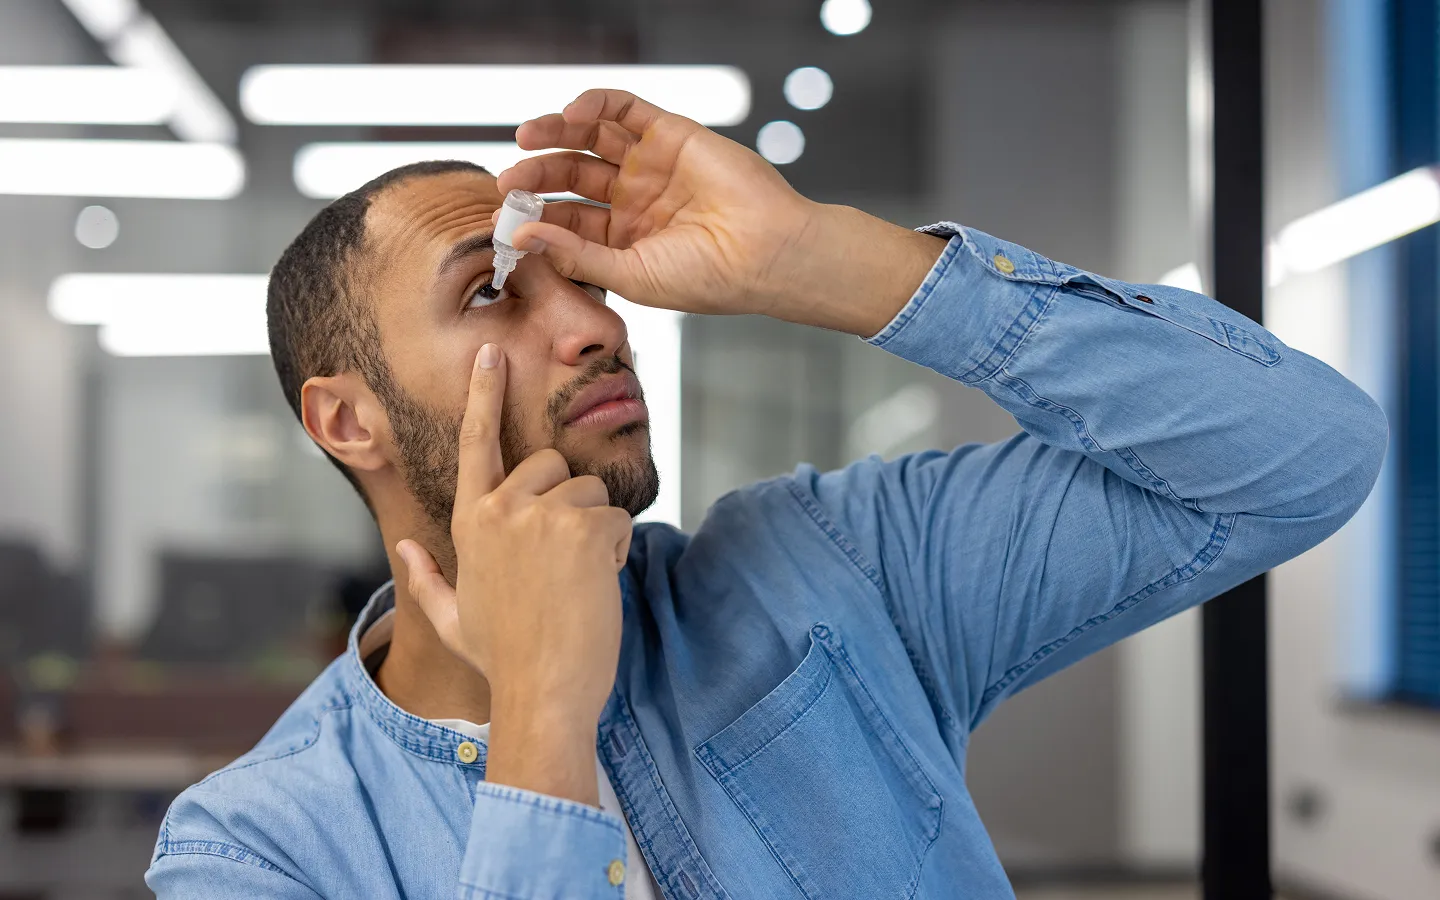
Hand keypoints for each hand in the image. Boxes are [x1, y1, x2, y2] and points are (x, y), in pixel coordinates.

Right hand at [395, 343, 631, 805]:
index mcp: (469, 522)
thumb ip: (426, 578)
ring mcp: (542, 514)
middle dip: (569, 504)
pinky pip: (618, 517)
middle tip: (562, 564)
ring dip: (596, 533)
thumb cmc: (502, 661)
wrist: (541, 692)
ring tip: (577, 584)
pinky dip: (617, 549)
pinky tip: (597, 586)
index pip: (475, 444)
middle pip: (553, 466)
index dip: (483, 394)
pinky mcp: (583, 527)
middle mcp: (501, 508)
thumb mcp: (453, 620)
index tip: (491, 354)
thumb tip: (402, 545)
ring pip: (592, 494)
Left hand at [496, 90, 945, 336]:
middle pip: (571, 176)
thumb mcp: (630, 273)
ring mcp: (650, 164)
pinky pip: (624, 108)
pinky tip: (571, 117)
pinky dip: (593, 104)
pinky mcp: (669, 134)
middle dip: (538, 173)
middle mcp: (633, 199)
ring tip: (528, 137)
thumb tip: (521, 236)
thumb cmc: (707, 277)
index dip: (535, 214)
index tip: (507, 217)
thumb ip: (574, 254)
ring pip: (590, 138)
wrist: (765, 253)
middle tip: (510, 178)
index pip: (566, 219)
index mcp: (623, 238)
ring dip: (556, 132)